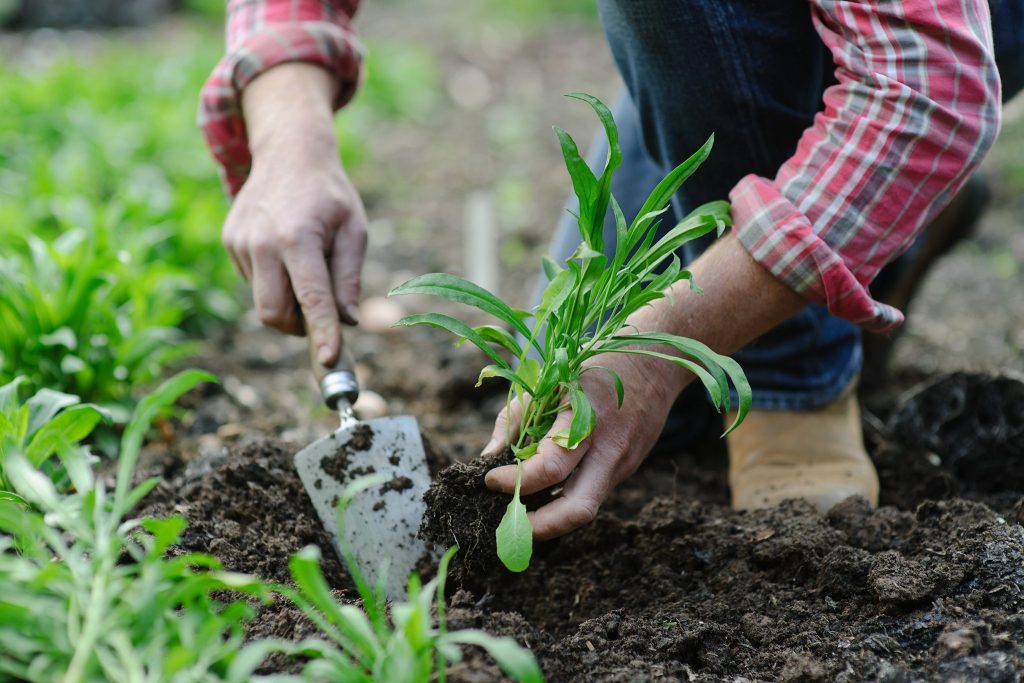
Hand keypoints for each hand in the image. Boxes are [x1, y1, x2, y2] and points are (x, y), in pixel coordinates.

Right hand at [221, 63, 366, 364]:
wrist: (288, 152)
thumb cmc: (329, 194)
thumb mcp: (354, 230)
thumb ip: (349, 277)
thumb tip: (347, 321)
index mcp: (297, 238)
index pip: (311, 297)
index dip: (321, 332)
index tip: (329, 360)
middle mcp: (261, 242)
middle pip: (273, 313)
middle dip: (297, 326)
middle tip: (321, 317)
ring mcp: (240, 243)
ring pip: (263, 301)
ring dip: (288, 301)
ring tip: (306, 263)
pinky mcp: (230, 243)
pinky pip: (254, 282)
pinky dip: (275, 282)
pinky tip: (285, 252)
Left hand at [482, 235, 807, 540]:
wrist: (656, 361)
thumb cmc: (594, 365)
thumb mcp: (550, 379)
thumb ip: (516, 419)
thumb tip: (488, 456)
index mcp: (587, 418)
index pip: (550, 467)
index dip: (515, 481)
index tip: (488, 479)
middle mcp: (610, 449)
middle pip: (578, 510)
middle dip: (539, 529)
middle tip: (506, 530)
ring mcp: (623, 464)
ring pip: (585, 508)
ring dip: (550, 520)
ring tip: (516, 518)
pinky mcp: (626, 469)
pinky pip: (592, 493)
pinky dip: (564, 501)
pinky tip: (541, 499)